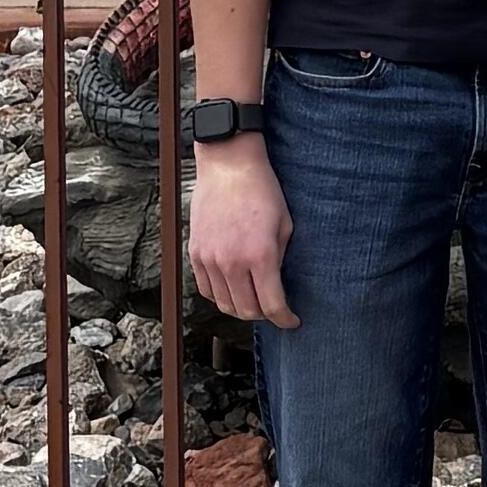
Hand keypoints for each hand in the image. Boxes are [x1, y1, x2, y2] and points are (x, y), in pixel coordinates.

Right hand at [185, 133, 296, 331]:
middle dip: (265, 314)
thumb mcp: (285, 225)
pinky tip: (233, 289)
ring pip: (224, 304)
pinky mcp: (195, 253)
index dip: (285, 319)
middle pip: (247, 310)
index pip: (272, 305)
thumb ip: (280, 259)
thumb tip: (277, 285)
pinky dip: (220, 296)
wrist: (229, 166)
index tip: (292, 321)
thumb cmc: (263, 191)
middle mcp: (232, 262)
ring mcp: (210, 259)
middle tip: (274, 309)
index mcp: (260, 255)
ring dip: (241, 308)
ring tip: (254, 301)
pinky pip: (206, 289)